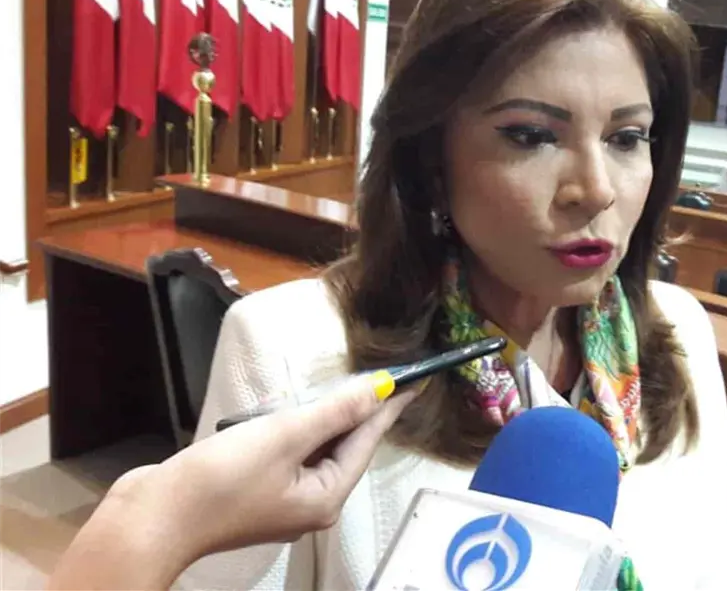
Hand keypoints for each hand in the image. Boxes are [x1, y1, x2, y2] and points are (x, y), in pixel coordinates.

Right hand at [48, 372, 415, 589]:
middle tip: (367, 375)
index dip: (385, 408)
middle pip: (341, 447)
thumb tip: (377, 391)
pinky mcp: (252, 492)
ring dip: (312, 419)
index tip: (409, 382)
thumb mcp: (284, 436)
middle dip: (348, 412)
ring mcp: (280, 501)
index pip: (365, 442)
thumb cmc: (222, 479)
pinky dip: (284, 432)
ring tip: (324, 389)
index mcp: (325, 498)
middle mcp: (310, 504)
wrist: (151, 517)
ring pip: (311, 449)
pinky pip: (284, 455)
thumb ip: (333, 412)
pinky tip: (276, 413)